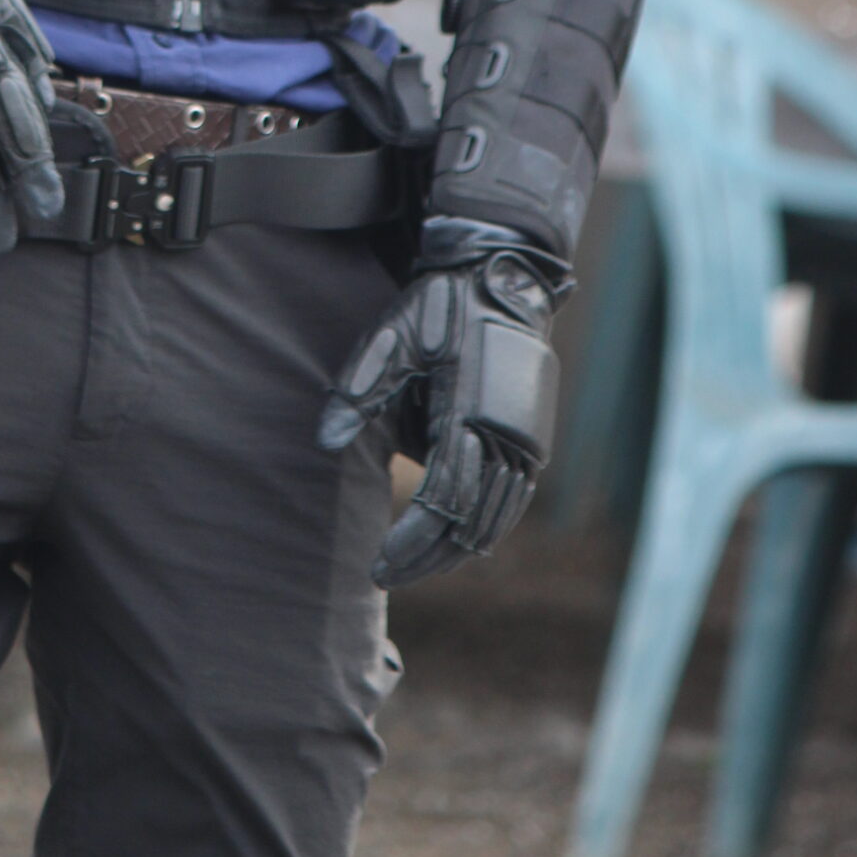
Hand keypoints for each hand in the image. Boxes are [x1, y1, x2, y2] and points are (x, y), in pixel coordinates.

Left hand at [318, 218, 566, 586]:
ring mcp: (526, 441)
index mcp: (467, 412)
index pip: (442, 500)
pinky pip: (512, 501)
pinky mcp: (533, 441)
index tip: (378, 565)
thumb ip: (359, 391)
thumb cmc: (438, 309)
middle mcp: (505, 436)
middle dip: (428, 557)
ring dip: (456, 549)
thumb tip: (324, 443)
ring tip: (414, 565)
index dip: (410, 541)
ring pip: (495, 519)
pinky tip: (456, 541)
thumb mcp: (391, 337)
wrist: (501, 281)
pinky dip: (484, 527)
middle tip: (386, 575)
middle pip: (469, 522)